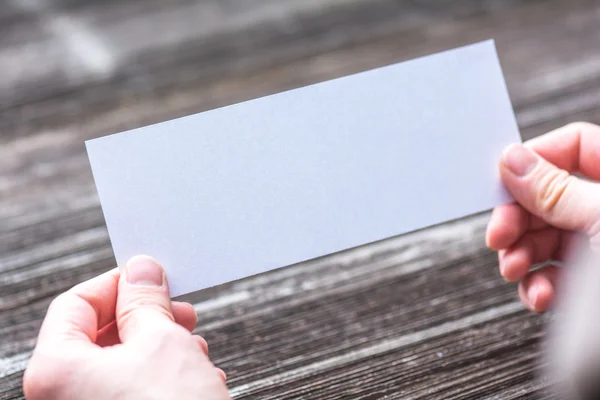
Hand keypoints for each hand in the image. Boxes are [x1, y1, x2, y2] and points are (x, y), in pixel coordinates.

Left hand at [23, 256, 229, 399]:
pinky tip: (194, 376)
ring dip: (160, 347)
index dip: (116, 284)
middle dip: (146, 318)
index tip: (147, 276)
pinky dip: (161, 376)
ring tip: (195, 348)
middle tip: (179, 310)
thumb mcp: (162, 340)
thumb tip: (141, 271)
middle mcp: (62, 398)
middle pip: (98, 336)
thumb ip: (145, 299)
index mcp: (55, 371)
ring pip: (119, 364)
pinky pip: (130, 391)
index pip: (74, 304)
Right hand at [486, 122, 599, 311]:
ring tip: (514, 270)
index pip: (572, 147)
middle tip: (499, 237)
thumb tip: (514, 161)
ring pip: (546, 238)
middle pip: (548, 196)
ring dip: (522, 256)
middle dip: (518, 220)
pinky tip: (539, 294)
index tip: (503, 183)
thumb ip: (554, 189)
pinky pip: (554, 273)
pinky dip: (539, 285)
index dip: (532, 162)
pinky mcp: (594, 280)